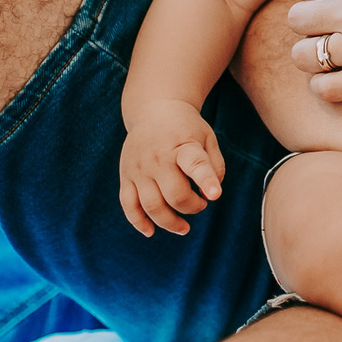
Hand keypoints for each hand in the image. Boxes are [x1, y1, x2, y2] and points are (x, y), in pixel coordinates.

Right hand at [119, 103, 225, 236]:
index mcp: (183, 145)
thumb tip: (211, 194)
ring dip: (169, 223)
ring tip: (184, 227)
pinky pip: (128, 205)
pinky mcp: (126, 175)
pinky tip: (150, 232)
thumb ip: (214, 165)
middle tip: (201, 204)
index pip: (195, 164)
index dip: (206, 181)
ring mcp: (139, 168)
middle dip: (192, 207)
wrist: (154, 110)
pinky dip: (138, 222)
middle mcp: (158, 157)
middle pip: (174, 195)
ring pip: (151, 206)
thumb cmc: (187, 128)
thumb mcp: (207, 137)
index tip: (214, 196)